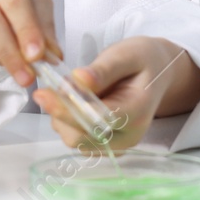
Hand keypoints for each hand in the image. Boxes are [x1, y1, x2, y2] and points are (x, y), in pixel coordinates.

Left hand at [32, 36, 199, 150]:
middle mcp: (128, 136)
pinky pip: (77, 138)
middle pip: (81, 136)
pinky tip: (73, 102)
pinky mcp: (105, 146)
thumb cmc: (143, 60)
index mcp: (138, 111)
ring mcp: (116, 145)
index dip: (68, 109)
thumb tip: (79, 79)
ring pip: (74, 140)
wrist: (157, 73)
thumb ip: (104, 69)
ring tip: (70, 90)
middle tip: (50, 88)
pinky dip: (67, 121)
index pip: (98, 119)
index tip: (42, 94)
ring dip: (62, 116)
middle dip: (60, 113)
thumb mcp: (127, 54)